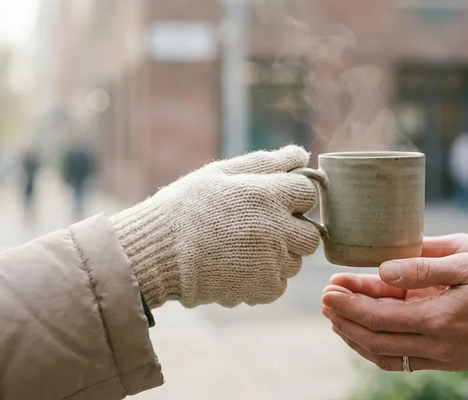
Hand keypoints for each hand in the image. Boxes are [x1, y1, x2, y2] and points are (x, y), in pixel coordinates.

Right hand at [112, 145, 320, 307]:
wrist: (156, 253)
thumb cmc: (185, 207)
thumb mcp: (221, 173)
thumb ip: (266, 163)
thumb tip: (301, 153)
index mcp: (268, 194)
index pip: (309, 192)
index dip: (292, 196)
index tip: (271, 201)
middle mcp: (278, 228)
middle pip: (311, 233)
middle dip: (292, 231)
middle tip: (259, 230)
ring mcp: (274, 261)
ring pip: (295, 260)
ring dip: (278, 256)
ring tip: (241, 250)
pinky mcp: (265, 289)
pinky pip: (279, 283)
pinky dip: (263, 278)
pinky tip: (236, 268)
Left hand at [322, 254, 467, 371]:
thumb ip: (425, 266)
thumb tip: (384, 270)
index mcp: (440, 319)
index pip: (380, 318)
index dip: (350, 305)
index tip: (330, 289)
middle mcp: (438, 346)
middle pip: (376, 341)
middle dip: (346, 321)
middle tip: (325, 302)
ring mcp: (444, 357)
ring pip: (387, 356)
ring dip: (358, 338)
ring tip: (338, 318)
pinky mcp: (451, 360)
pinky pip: (405, 360)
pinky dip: (380, 348)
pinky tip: (370, 333)